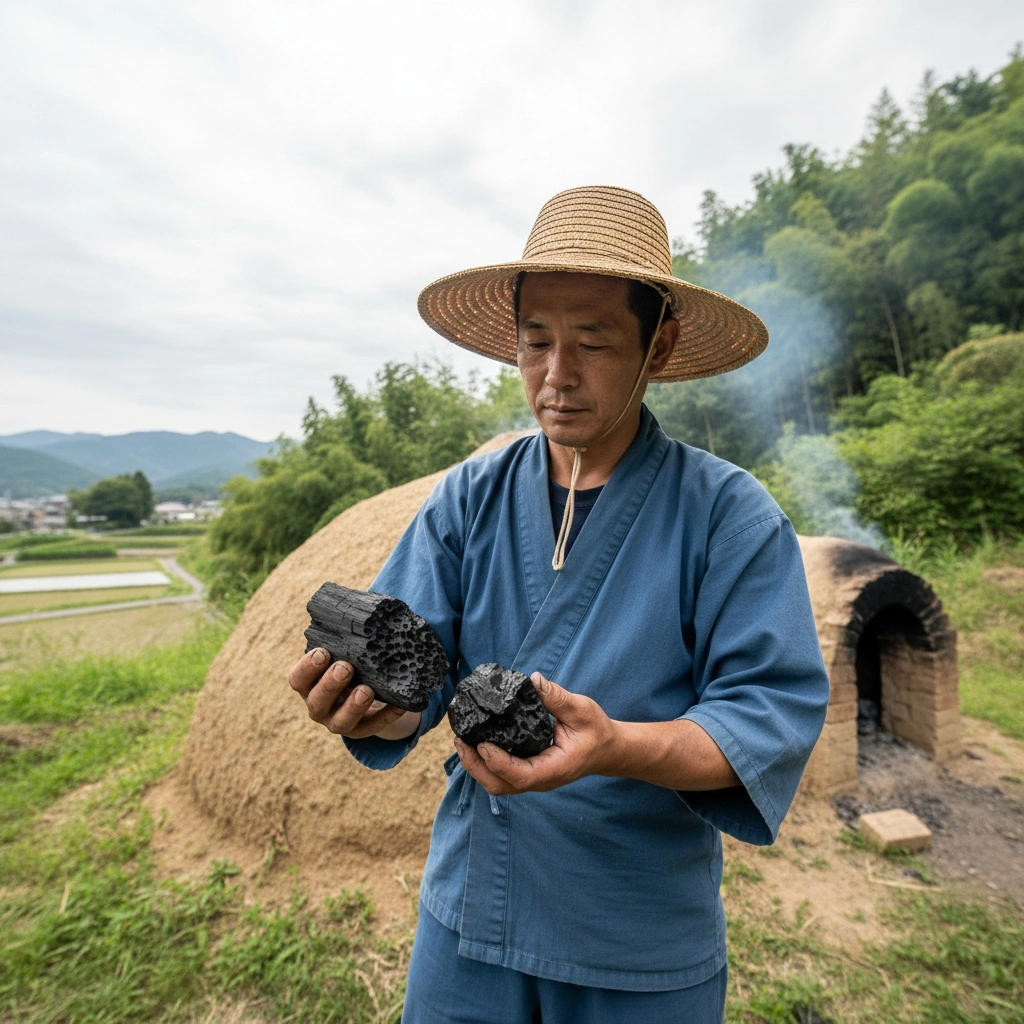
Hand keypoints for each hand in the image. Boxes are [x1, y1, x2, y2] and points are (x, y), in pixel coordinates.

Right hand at [287, 647, 409, 738]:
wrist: (368, 692)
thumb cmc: (351, 663)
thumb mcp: (344, 653)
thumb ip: (346, 638)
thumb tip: (363, 610)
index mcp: (309, 685)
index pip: (297, 680)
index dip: (307, 668)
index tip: (323, 652)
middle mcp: (319, 707)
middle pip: (317, 701)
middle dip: (330, 685)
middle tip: (345, 667)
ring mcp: (338, 722)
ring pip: (340, 722)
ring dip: (352, 706)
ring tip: (366, 690)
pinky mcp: (362, 731)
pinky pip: (374, 727)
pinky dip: (387, 715)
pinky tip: (399, 703)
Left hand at [454, 673, 618, 795]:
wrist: (606, 749)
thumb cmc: (596, 731)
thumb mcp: (582, 710)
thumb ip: (558, 698)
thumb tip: (534, 680)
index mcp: (555, 768)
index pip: (522, 775)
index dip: (499, 763)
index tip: (482, 743)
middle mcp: (541, 779)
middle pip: (501, 785)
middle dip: (476, 766)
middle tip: (460, 741)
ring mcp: (533, 778)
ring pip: (498, 783)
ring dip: (476, 766)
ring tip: (461, 741)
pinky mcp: (528, 771)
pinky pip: (501, 774)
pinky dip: (484, 762)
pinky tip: (474, 742)